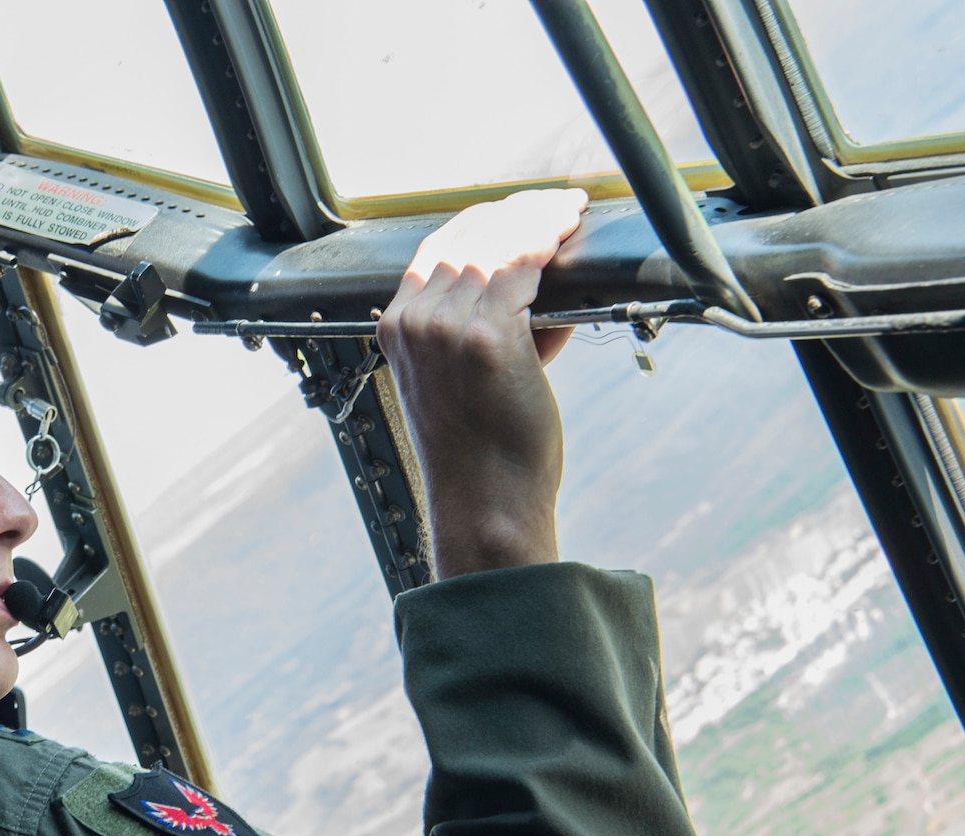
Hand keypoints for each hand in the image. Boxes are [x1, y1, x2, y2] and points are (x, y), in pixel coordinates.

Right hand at [375, 188, 588, 576]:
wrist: (485, 501)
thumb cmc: (482, 449)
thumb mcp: (459, 378)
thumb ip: (483, 326)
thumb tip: (540, 280)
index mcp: (395, 329)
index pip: (435, 249)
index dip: (480, 219)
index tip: (517, 209)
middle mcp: (414, 323)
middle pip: (466, 237)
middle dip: (516, 211)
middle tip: (556, 204)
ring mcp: (446, 330)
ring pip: (497, 246)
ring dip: (539, 221)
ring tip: (569, 212)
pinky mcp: (487, 339)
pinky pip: (523, 268)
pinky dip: (549, 243)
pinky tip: (568, 233)